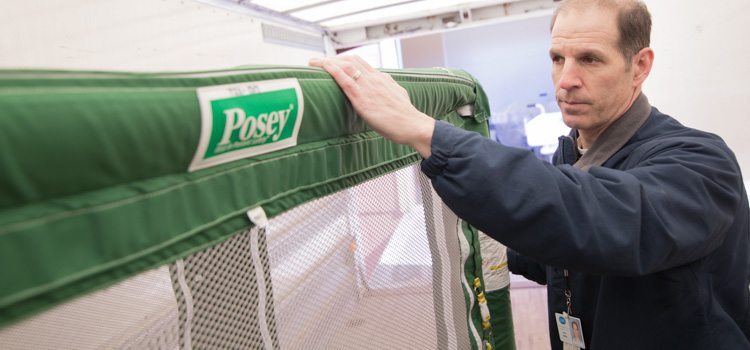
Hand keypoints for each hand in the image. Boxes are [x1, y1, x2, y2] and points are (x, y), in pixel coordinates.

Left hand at [309, 56, 434, 157]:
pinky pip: (345, 81)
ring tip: (313, 64)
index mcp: (382, 78)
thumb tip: (382, 88)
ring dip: (326, 63)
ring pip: (345, 67)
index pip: (360, 61)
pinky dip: (332, 71)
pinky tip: (323, 68)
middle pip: (350, 60)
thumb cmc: (406, 116)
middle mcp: (374, 79)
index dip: (344, 59)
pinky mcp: (363, 100)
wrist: (412, 125)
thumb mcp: (398, 96)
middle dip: (332, 59)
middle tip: (318, 62)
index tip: (333, 61)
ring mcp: (368, 88)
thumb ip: (387, 89)